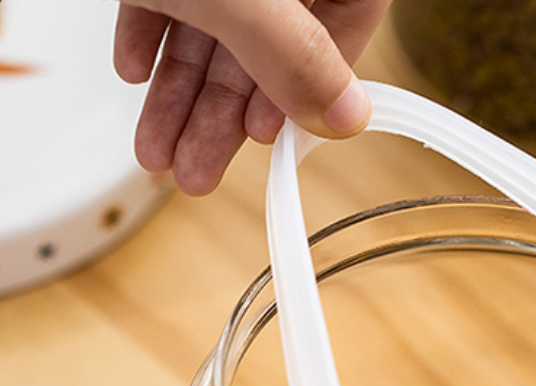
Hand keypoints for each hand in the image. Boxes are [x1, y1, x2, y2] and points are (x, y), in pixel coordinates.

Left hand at [114, 0, 390, 194]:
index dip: (312, 85)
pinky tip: (136, 71)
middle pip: (270, 40)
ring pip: (216, 26)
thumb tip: (346, 118)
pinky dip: (153, 36)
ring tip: (159, 149)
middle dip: (222, 115)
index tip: (271, 132)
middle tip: (198, 167)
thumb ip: (293, 54)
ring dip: (182, 95)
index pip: (348, 17)